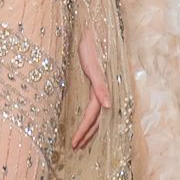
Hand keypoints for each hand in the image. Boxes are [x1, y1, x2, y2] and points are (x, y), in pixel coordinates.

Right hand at [71, 26, 110, 150]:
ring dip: (88, 125)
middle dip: (86, 135)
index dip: (86, 132)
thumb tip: (84, 100)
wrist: (93, 29)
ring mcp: (100, 79)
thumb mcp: (83, 69)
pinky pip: (99, 83)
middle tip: (76, 149)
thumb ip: (85, 84)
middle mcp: (101, 88)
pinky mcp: (97, 67)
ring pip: (95, 107)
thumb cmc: (86, 48)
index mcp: (97, 91)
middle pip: (96, 118)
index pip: (93, 117)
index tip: (77, 145)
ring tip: (77, 140)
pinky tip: (104, 105)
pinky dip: (102, 94)